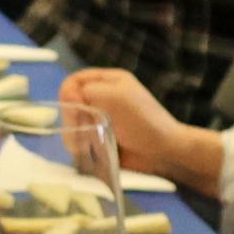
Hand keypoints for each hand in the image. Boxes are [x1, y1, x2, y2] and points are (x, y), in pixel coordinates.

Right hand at [56, 66, 223, 195]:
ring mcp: (101, 120)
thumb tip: (67, 97)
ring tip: (84, 144)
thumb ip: (89, 91)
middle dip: (71, 116)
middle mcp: (103, 98)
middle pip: (71, 103)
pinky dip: (79, 145)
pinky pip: (80, 139)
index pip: (75, 81)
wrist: (165, 152)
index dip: (69, 93)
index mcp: (109, 82)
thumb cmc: (144, 121)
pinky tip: (85, 151)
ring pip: (73, 123)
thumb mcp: (117, 97)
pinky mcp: (101, 140)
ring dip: (74, 133)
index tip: (74, 108)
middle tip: (80, 129)